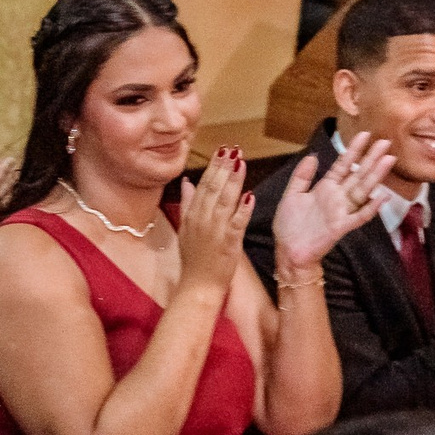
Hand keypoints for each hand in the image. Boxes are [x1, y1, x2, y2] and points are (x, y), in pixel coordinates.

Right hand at [174, 148, 250, 303]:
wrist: (197, 285)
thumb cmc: (193, 259)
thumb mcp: (185, 228)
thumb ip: (187, 203)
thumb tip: (187, 182)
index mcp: (192, 215)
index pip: (203, 185)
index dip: (213, 166)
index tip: (221, 150)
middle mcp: (202, 219)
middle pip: (213, 188)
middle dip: (223, 167)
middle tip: (232, 149)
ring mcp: (214, 230)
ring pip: (225, 200)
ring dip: (234, 180)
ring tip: (241, 162)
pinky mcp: (228, 242)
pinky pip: (237, 222)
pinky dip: (243, 208)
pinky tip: (250, 194)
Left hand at [269, 132, 393, 272]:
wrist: (288, 251)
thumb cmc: (289, 226)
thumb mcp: (291, 195)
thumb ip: (302, 176)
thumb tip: (313, 155)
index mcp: (325, 188)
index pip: (343, 165)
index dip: (353, 150)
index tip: (365, 135)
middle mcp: (337, 197)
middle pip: (358, 174)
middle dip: (371, 158)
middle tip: (386, 142)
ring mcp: (341, 212)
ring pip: (362, 190)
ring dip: (375, 176)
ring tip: (388, 160)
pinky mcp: (340, 227)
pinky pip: (358, 216)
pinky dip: (370, 208)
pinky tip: (382, 197)